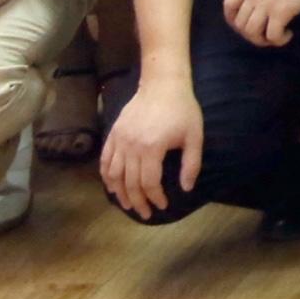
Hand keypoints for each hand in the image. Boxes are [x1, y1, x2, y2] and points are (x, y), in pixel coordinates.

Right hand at [101, 75, 203, 217]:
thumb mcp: (194, 136)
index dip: (155, 198)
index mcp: (152, 148)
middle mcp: (131, 147)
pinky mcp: (113, 134)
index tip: (163, 206)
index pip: (149, 183)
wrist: (162, 84)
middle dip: (138, 201)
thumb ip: (191, 164)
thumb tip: (186, 188)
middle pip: (130, 183)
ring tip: (128, 205)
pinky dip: (106, 176)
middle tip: (145, 214)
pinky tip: (112, 186)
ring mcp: (119, 140)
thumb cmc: (182, 109)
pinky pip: (105, 160)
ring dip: (120, 193)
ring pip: (114, 174)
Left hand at [220, 0, 299, 46]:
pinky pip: (272, 35)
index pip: (229, 4)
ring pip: (252, 32)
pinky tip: (288, 34)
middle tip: (264, 34)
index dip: (232, 19)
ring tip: (275, 37)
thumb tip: (263, 2)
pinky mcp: (282, 12)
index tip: (243, 25)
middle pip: (240, 23)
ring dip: (262, 40)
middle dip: (250, 34)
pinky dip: (279, 40)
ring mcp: (267, 3)